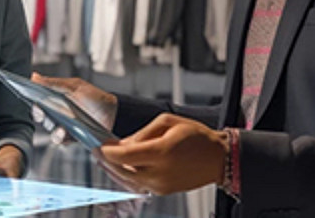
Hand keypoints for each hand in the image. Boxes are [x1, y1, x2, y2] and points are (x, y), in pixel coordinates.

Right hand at [30, 72, 117, 142]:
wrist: (114, 112)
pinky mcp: (73, 137)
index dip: (35, 104)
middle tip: (43, 113)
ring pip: (51, 131)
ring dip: (53, 130)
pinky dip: (62, 138)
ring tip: (60, 128)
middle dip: (41, 117)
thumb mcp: (73, 87)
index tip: (36, 103)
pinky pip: (62, 140)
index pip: (40, 103)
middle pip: (43, 118)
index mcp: (57, 100)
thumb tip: (34, 76)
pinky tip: (66, 133)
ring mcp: (66, 127)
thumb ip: (53, 83)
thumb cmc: (94, 97)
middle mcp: (59, 114)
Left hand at [95, 113, 228, 195]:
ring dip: (114, 168)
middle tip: (97, 148)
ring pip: (127, 179)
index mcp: (162, 153)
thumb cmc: (196, 137)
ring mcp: (161, 185)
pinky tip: (122, 165)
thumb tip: (122, 143)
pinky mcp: (162, 191)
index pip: (124, 155)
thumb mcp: (168, 123)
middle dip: (106, 159)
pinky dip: (127, 174)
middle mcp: (160, 173)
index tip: (99, 143)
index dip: (107, 150)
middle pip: (121, 170)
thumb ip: (142, 134)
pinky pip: (138, 184)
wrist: (218, 159)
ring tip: (105, 156)